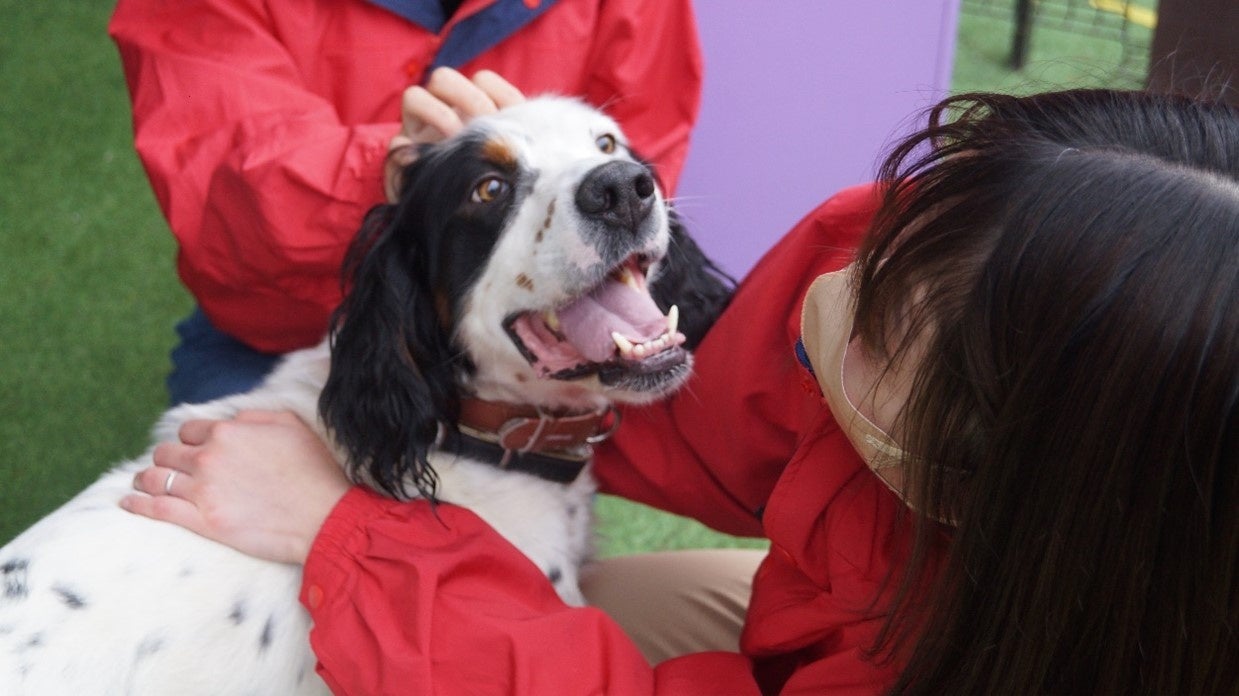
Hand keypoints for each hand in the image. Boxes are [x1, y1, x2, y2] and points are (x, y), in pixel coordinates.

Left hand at [122, 410, 350, 564]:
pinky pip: (157, 509)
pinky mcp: (203, 521)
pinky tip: (127, 501)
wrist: (323, 516)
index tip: (193, 449)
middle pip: (167, 452)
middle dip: (167, 458)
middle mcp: (208, 458)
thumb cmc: (313, 471)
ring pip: (155, 478)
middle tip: (170, 467)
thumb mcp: (291, 426)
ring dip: (146, 478)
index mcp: (228, 432)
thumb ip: (255, 417)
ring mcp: (202, 491)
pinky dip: (137, 504)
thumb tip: (234, 420)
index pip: (189, 429)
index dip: (190, 439)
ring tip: (143, 482)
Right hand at [385, 67, 525, 200]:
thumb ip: (517, 140)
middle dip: (468, 98)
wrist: (457, 227)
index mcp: (471, 110)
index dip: (500, 93)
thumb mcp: (508, 160)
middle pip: (444, 78)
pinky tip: (433, 164)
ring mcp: (416, 133)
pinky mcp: (401, 160)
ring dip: (438, 114)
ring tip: (456, 140)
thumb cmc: (491, 189)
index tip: (512, 118)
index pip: (483, 81)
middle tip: (484, 126)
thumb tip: (534, 123)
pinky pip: (397, 145)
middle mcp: (441, 113)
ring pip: (414, 96)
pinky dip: (410, 150)